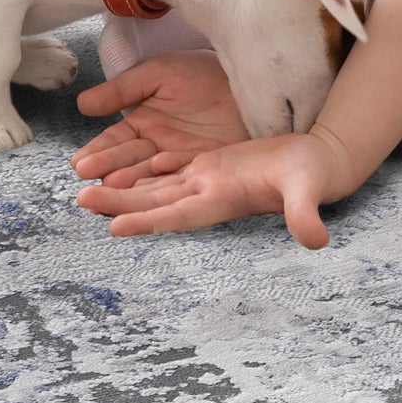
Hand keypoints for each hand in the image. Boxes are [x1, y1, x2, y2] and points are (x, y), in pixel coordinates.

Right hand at [69, 49, 247, 180]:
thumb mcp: (159, 74)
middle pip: (127, 164)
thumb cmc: (204, 71)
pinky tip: (144, 193)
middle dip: (107, 173)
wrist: (250, 78)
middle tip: (88, 184)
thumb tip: (82, 105)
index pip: (114, 142)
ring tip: (110, 191)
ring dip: (128, 187)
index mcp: (143, 123)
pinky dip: (160, 186)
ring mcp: (179, 161)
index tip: (80, 164)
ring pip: (148, 178)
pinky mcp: (203, 169)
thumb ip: (122, 90)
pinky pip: (179, 180)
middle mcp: (157, 147)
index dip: (98, 153)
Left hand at [73, 126, 366, 247]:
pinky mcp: (213, 165)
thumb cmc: (314, 175)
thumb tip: (317, 240)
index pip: (179, 214)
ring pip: (157, 186)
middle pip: (156, 201)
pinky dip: (146, 169)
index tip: (115, 227)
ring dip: (125, 189)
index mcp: (224, 199)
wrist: (320, 162)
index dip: (148, 220)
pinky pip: (173, 168)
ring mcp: (209, 180)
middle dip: (119, 202)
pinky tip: (124, 165)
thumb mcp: (308, 190)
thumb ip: (305, 213)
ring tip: (87, 189)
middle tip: (81, 199)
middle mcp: (209, 193)